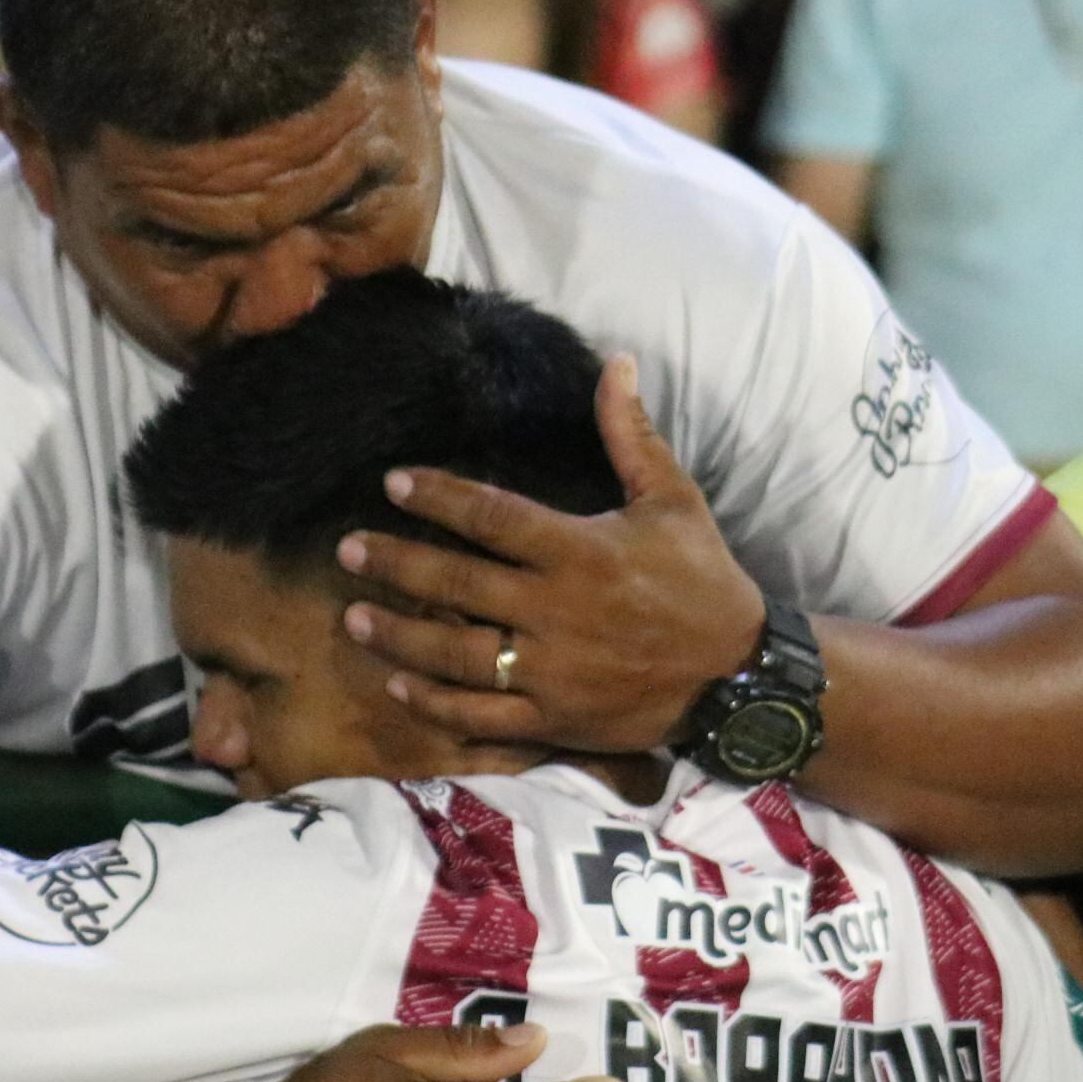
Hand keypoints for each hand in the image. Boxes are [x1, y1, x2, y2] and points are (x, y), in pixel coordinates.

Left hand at [336, 354, 762, 751]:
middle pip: (459, 584)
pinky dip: (438, 702)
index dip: (439, 497)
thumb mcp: (672, 499)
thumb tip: (616, 362)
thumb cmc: (702, 579)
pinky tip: (400, 684)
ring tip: (354, 618)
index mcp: (582, 552)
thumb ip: (632, 434)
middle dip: (396, 564)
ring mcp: (552, 672)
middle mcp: (557, 611)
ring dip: (400, 636)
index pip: (494, 517)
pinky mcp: (555, 719)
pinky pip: (484, 714)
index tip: (392, 482)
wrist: (737, 675)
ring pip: (457, 655)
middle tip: (346, 549)